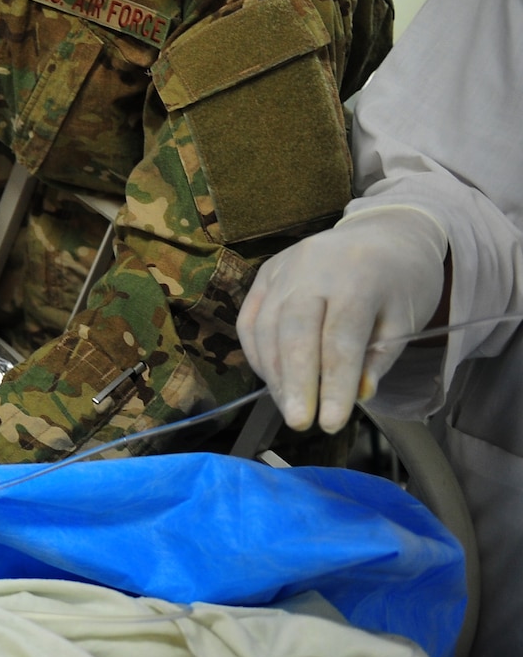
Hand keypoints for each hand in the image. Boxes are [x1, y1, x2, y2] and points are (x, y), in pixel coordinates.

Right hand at [238, 205, 448, 433]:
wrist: (384, 233)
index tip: (332, 423)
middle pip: (295, 332)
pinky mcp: (265, 273)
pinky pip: (251, 319)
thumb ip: (379, 357)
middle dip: (295, 382)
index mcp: (359, 276)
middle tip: (299, 422)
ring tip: (289, 406)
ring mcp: (283, 267)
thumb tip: (356, 394)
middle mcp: (313, 267)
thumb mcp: (406, 318)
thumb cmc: (402, 280)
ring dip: (275, 374)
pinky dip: (258, 354)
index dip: (333, 384)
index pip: (340, 339)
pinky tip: (274, 379)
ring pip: (266, 328)